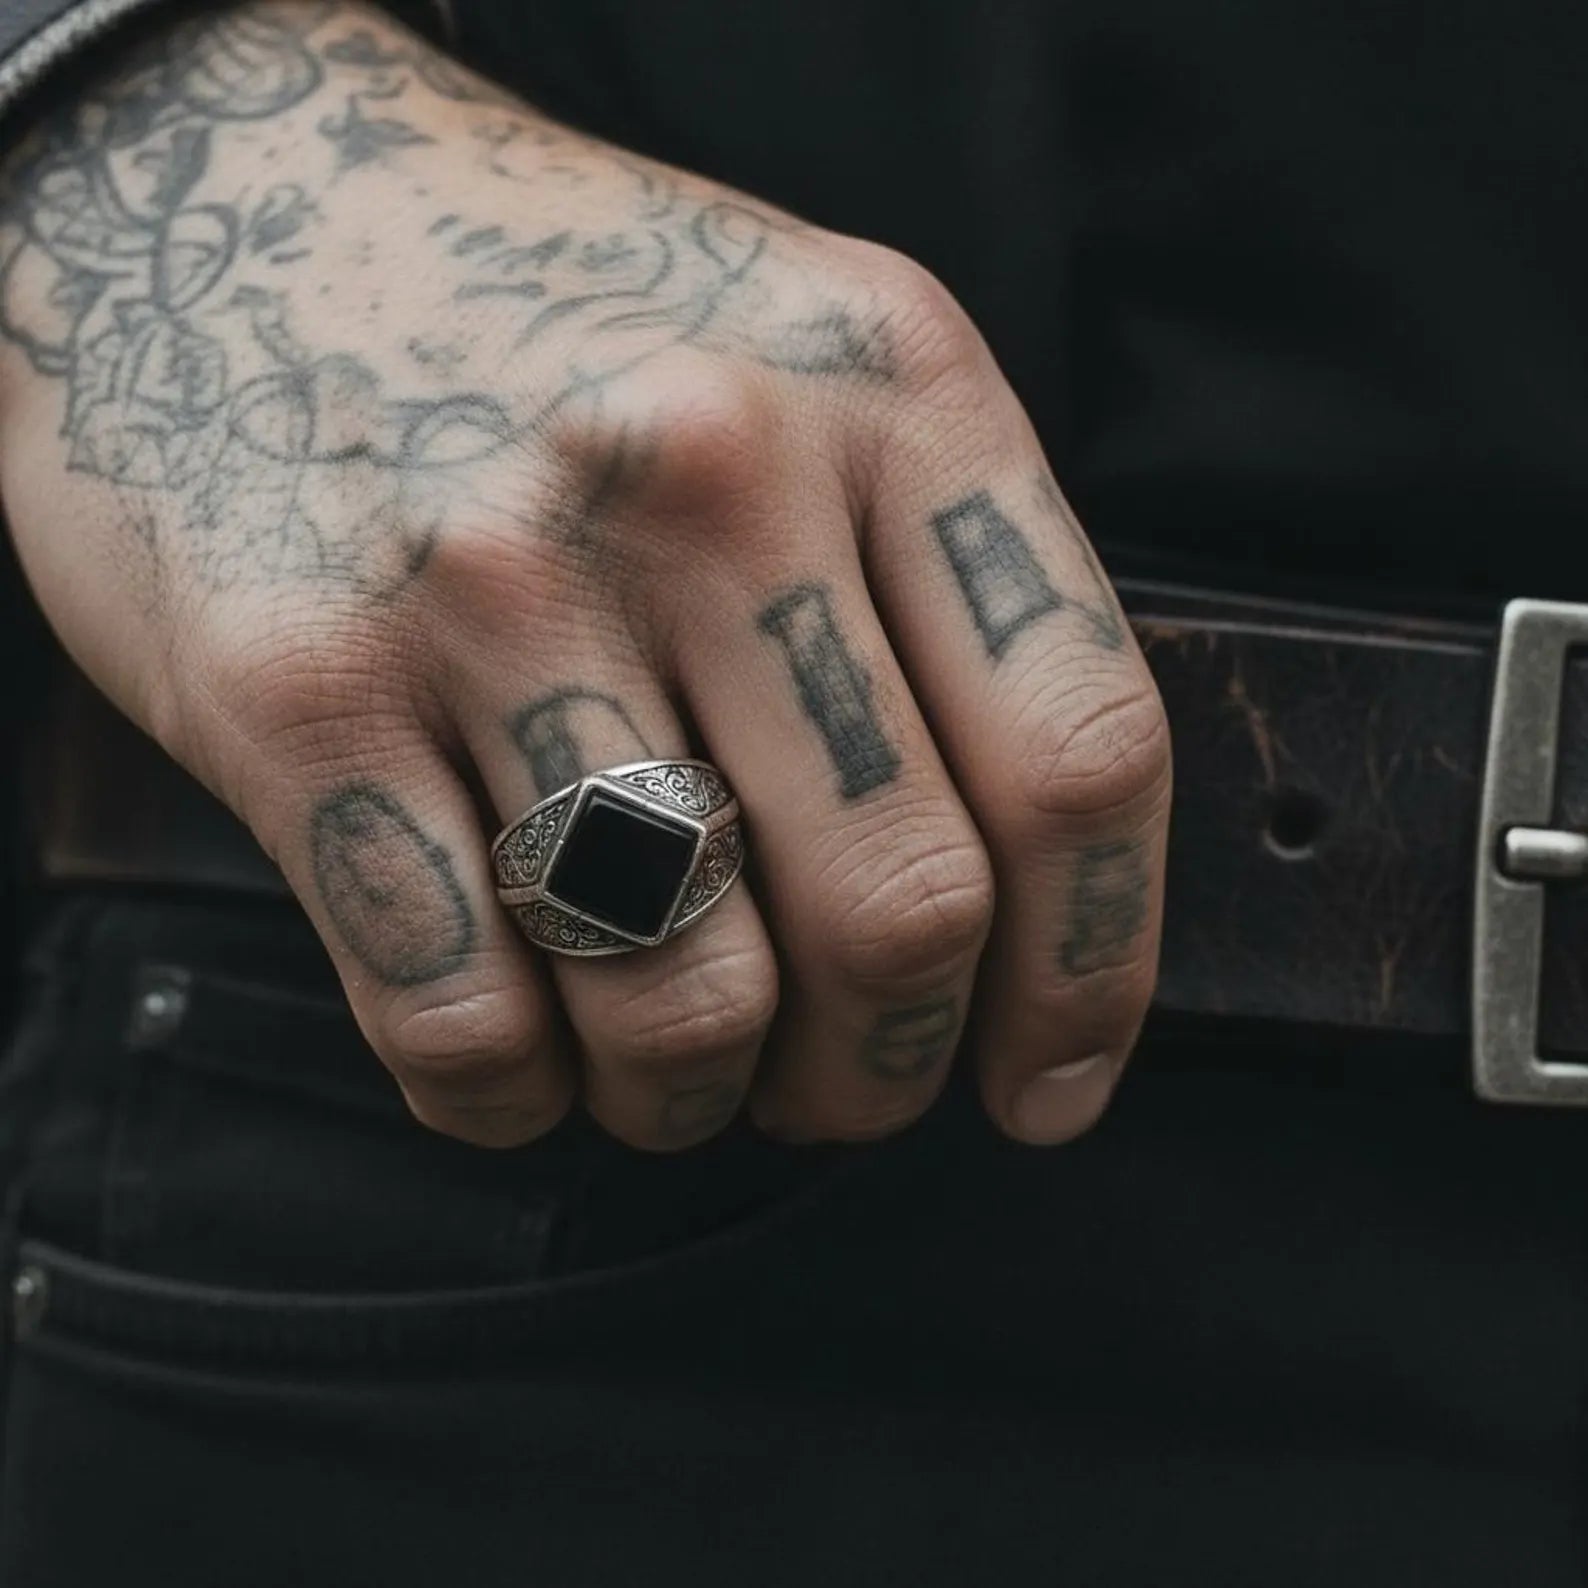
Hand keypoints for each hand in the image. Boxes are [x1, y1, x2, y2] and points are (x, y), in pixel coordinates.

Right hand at [0, 0, 1169, 1149]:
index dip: (1088, 976)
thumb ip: (936, 592)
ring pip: (680, 1001)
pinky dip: (514, 1096)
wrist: (245, 194)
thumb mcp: (815, 365)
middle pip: (895, 906)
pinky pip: (463, 1014)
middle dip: (880, 1068)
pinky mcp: (298, 684)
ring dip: (695, 1099)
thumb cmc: (563, 316)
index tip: (1047, 1079)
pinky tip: (528, 1058)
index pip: (1077, 756)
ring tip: (678, 1068)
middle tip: (842, 1083)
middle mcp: (704, 477)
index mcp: (889, 392)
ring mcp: (490, 581)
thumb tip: (1024, 907)